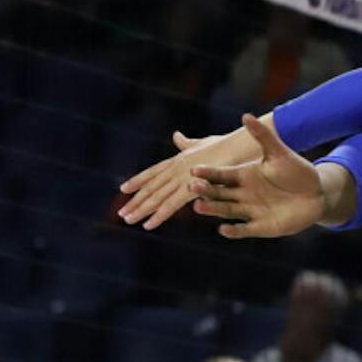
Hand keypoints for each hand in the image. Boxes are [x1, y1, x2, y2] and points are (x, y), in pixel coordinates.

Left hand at [118, 123, 260, 229]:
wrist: (239, 147)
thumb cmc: (227, 145)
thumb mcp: (204, 143)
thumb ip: (188, 143)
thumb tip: (176, 136)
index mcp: (179, 158)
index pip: (153, 171)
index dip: (138, 180)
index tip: (123, 188)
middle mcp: (176, 168)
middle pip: (151, 187)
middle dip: (135, 200)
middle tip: (121, 213)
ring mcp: (182, 177)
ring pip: (156, 197)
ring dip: (141, 210)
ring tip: (128, 220)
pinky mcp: (190, 188)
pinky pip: (171, 205)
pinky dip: (158, 216)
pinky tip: (148, 225)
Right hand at [189, 114, 329, 238]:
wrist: (317, 194)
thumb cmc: (296, 171)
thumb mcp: (279, 154)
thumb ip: (263, 137)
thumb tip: (245, 115)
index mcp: (244, 175)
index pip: (222, 174)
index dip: (209, 172)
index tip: (194, 169)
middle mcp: (243, 193)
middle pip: (219, 192)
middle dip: (205, 190)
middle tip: (191, 187)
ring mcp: (250, 211)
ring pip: (227, 210)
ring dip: (213, 209)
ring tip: (198, 206)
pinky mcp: (260, 227)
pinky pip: (244, 230)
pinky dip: (233, 231)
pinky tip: (223, 229)